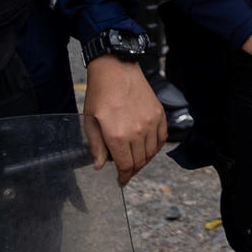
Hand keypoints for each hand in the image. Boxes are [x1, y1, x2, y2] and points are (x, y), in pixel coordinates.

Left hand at [80, 57, 165, 185]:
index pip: (125, 165)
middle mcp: (138, 132)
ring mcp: (151, 123)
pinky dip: (156, 147)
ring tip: (136, 160)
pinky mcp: (159, 115)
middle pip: (140, 161)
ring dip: (144, 160)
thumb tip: (100, 165)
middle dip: (132, 170)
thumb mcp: (90, 121)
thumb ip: (96, 146)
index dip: (123, 177)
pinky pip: (161, 138)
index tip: (121, 181)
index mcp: (118, 136)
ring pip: (152, 152)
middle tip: (126, 172)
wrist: (116, 70)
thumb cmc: (100, 94)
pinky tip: (148, 148)